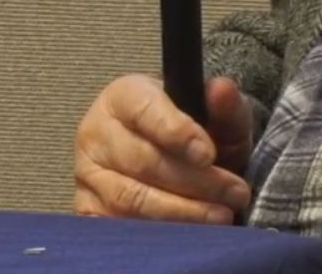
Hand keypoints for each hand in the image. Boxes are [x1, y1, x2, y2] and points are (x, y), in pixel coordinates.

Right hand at [75, 74, 252, 223]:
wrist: (172, 153)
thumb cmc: (193, 126)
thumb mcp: (216, 112)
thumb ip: (225, 102)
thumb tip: (222, 90)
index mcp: (124, 95)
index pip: (145, 109)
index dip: (177, 132)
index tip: (208, 155)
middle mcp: (97, 132)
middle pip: (143, 160)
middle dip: (194, 181)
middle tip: (234, 192)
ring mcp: (87, 174)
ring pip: (131, 198)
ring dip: (182, 211)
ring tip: (221, 214)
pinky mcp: (87, 210)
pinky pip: (119, 226)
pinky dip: (158, 232)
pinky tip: (190, 232)